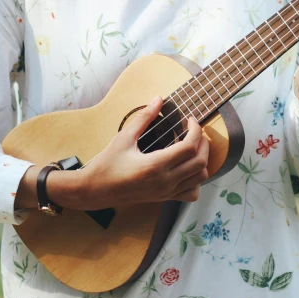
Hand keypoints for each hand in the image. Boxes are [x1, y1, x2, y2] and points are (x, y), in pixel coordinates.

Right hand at [26, 96, 209, 210]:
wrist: (95, 190)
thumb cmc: (107, 164)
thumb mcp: (124, 137)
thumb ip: (143, 117)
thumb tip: (158, 99)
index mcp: (155, 165)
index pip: (189, 147)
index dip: (195, 130)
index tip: (190, 119)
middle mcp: (165, 181)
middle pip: (200, 162)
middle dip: (203, 143)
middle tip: (195, 130)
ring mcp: (166, 192)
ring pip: (200, 178)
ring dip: (202, 160)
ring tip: (193, 146)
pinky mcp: (164, 198)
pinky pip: (191, 193)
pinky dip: (196, 180)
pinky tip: (187, 167)